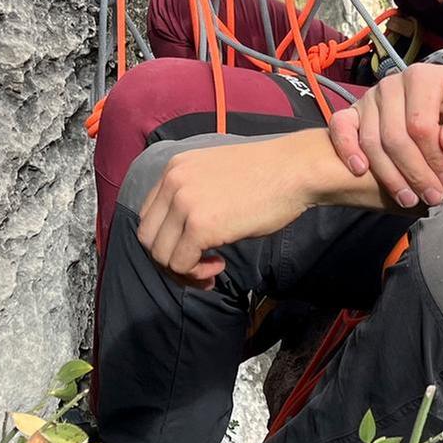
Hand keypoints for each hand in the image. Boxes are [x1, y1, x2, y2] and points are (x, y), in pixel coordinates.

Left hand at [135, 137, 313, 288]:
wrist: (294, 171)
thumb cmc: (267, 175)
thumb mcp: (216, 177)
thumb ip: (192, 197)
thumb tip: (183, 235)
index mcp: (175, 169)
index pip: (148, 216)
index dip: (165, 241)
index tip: (190, 251)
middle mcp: (173, 182)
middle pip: (148, 238)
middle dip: (169, 261)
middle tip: (197, 270)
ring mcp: (184, 203)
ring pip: (161, 255)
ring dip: (184, 271)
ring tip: (213, 269)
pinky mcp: (200, 225)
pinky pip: (181, 264)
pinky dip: (197, 274)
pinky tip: (220, 266)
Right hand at [327, 63, 442, 208]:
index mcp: (421, 77)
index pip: (420, 126)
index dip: (434, 158)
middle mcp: (391, 84)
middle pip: (394, 137)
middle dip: (414, 173)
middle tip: (432, 197)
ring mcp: (371, 97)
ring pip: (371, 140)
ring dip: (388, 175)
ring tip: (408, 197)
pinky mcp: (356, 110)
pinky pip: (340, 126)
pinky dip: (346, 148)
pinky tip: (360, 171)